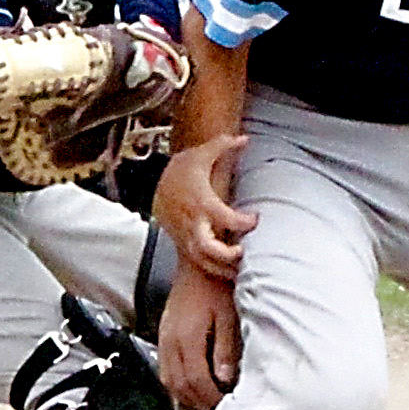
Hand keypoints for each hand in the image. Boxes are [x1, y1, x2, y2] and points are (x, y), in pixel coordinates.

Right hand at [153, 133, 256, 278]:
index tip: (254, 219)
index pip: (225, 218)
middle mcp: (193, 222)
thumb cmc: (181, 170)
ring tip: (240, 270)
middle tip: (243, 252)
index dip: (243, 221)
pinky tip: (227, 270)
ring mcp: (186, 234)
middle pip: (207, 247)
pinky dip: (212, 268)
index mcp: (201, 202)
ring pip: (201, 260)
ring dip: (221, 268)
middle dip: (226, 255)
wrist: (154, 184)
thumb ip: (224, 145)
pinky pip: (196, 261)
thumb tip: (244, 138)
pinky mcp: (182, 241)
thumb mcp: (201, 154)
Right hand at [157, 260, 242, 409]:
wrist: (198, 262)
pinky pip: (164, 367)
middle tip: (218, 409)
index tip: (225, 405)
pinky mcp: (164, 334)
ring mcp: (164, 337)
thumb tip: (223, 379)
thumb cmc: (216, 284)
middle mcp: (171, 341)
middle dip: (198, 402)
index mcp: (187, 338)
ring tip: (206, 401)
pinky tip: (191, 383)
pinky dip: (177, 382)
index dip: (211, 399)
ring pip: (168, 380)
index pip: (195, 382)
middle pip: (179, 386)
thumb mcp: (229, 316)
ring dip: (186, 395)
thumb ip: (225, 349)